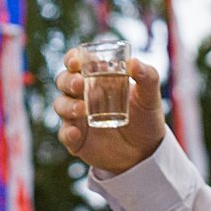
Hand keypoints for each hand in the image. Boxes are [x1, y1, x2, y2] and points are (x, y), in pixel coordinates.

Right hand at [54, 49, 166, 175]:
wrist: (146, 152)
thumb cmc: (146, 117)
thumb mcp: (150, 96)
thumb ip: (147, 76)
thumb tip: (133, 62)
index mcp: (97, 78)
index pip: (77, 62)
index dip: (72, 58)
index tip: (77, 61)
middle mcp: (82, 95)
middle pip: (63, 81)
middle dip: (68, 80)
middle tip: (80, 84)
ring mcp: (77, 117)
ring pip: (60, 105)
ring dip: (67, 105)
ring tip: (82, 109)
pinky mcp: (76, 139)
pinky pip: (65, 134)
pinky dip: (67, 132)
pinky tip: (75, 133)